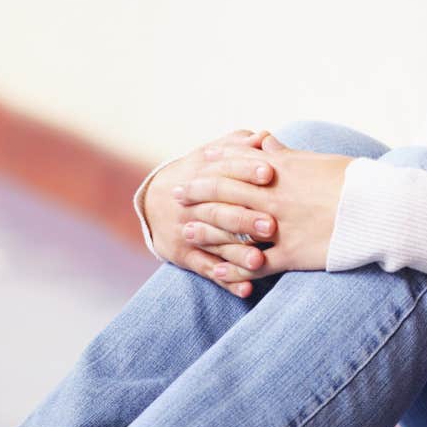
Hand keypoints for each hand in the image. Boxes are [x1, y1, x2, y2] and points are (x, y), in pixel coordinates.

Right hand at [142, 129, 279, 296]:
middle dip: (243, 218)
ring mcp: (187, 231)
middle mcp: (192, 204)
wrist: (155, 199)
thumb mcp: (214, 154)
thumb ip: (239, 146)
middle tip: (271, 225)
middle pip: (219, 211)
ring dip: (237, 254)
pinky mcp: (184, 255)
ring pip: (214, 244)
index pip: (224, 170)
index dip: (246, 170)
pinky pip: (206, 270)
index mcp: (202, 175)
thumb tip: (264, 137)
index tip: (270, 173)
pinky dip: (226, 280)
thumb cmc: (202, 172)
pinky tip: (246, 289)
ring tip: (261, 262)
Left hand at [173, 133, 351, 281]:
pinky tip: (218, 271)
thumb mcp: (319, 159)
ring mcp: (280, 227)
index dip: (213, 164)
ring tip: (185, 231)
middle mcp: (275, 196)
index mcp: (283, 170)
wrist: (379, 210)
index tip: (197, 164)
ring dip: (205, 230)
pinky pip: (254, 264)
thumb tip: (264, 139)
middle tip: (177, 194)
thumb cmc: (355, 181)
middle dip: (197, 193)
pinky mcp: (291, 254)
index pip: (237, 163)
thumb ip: (285, 152)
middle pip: (225, 193)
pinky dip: (234, 268)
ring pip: (231, 229)